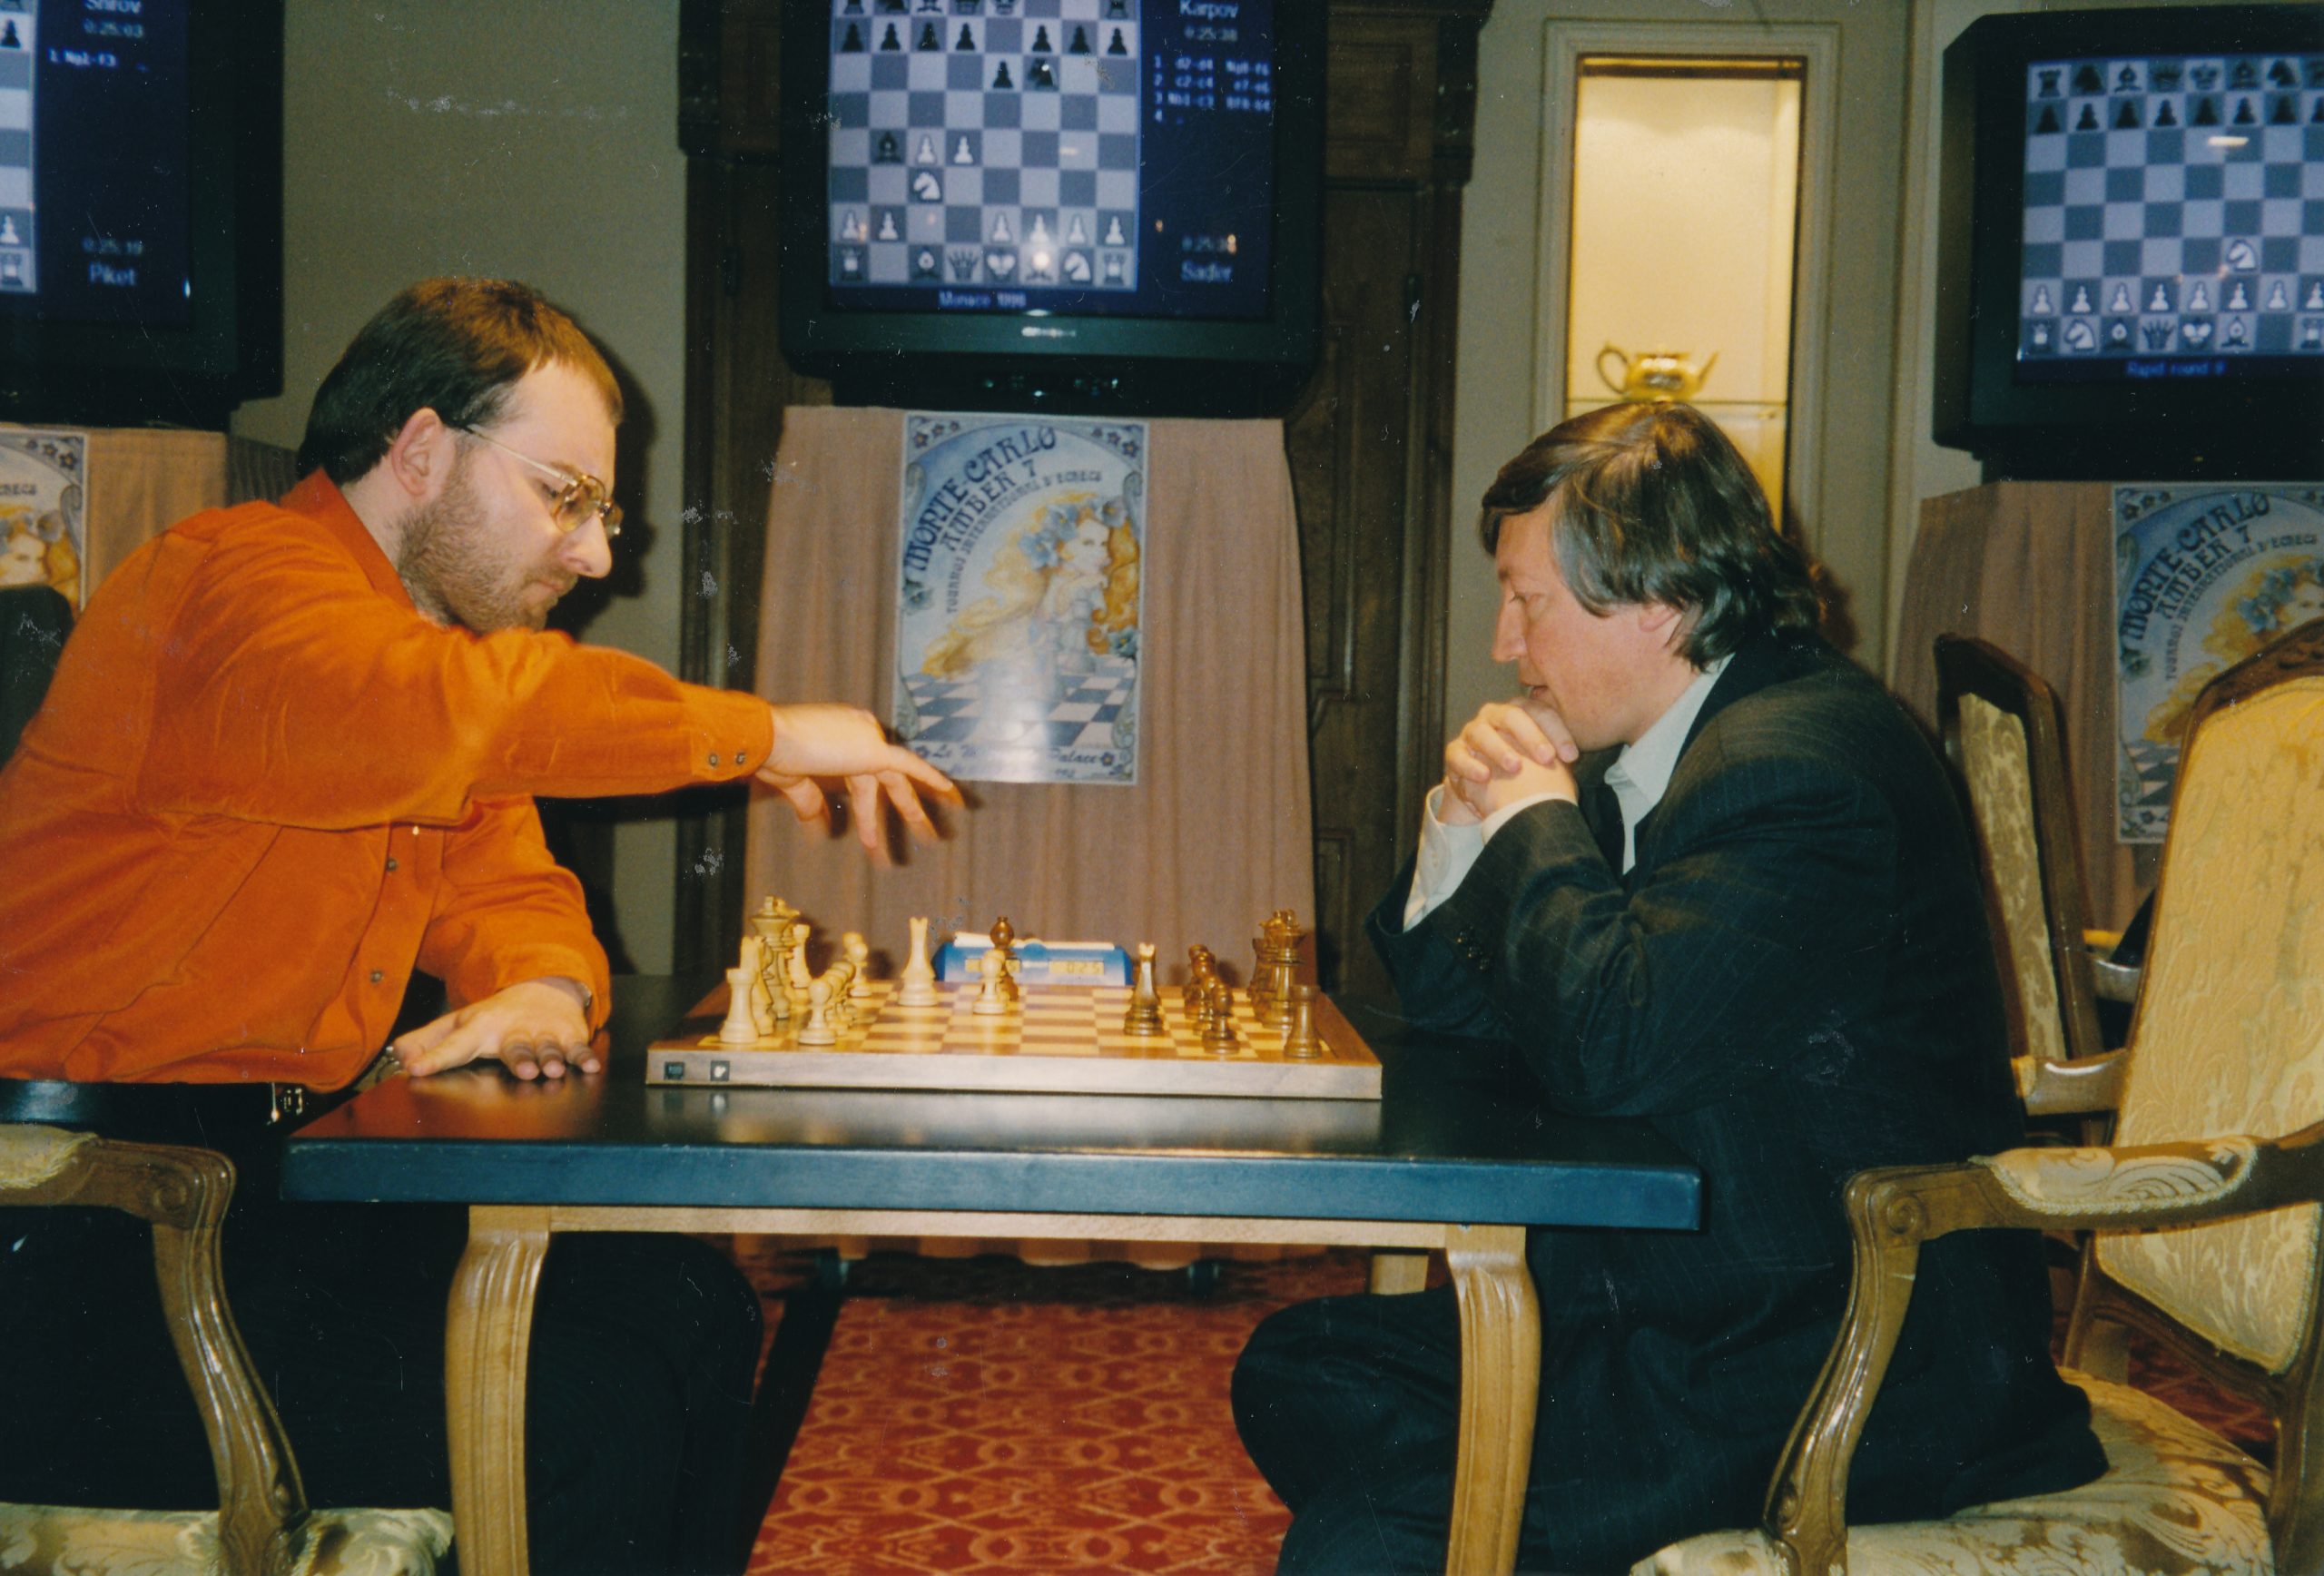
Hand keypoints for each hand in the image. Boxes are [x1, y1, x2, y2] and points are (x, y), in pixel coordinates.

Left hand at [391, 977, 599, 1080]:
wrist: (544, 989)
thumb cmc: (497, 1016)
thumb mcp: (460, 1022)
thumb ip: (428, 1040)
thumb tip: (399, 1054)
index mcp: (480, 1028)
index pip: (455, 1044)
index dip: (435, 1056)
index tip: (417, 1068)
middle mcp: (514, 1030)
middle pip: (515, 1045)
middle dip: (519, 1057)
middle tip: (521, 1070)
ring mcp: (544, 1033)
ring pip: (548, 1047)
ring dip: (551, 1057)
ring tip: (552, 1069)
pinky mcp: (569, 1035)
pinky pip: (578, 1047)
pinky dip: (584, 1056)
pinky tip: (589, 1066)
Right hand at [755, 703, 962, 858]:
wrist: (770, 738)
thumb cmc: (772, 753)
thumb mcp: (793, 781)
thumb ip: (811, 803)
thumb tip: (818, 829)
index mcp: (840, 732)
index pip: (861, 771)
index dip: (866, 803)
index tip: (868, 828)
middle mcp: (859, 730)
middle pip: (887, 777)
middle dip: (904, 805)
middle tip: (921, 828)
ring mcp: (868, 738)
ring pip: (899, 780)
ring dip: (913, 811)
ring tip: (930, 838)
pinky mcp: (873, 751)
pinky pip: (909, 767)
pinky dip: (931, 779)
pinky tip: (951, 796)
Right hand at [1441, 697, 1578, 822]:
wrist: (1486, 790)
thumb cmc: (1521, 770)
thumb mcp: (1541, 762)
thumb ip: (1557, 755)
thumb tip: (1575, 758)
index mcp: (1520, 712)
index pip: (1540, 712)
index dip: (1557, 732)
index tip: (1571, 757)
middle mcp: (1494, 716)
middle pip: (1511, 715)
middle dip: (1531, 736)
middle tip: (1547, 758)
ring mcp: (1472, 732)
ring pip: (1482, 732)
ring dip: (1500, 749)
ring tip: (1515, 767)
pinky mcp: (1454, 752)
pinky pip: (1458, 754)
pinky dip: (1470, 765)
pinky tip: (1484, 776)